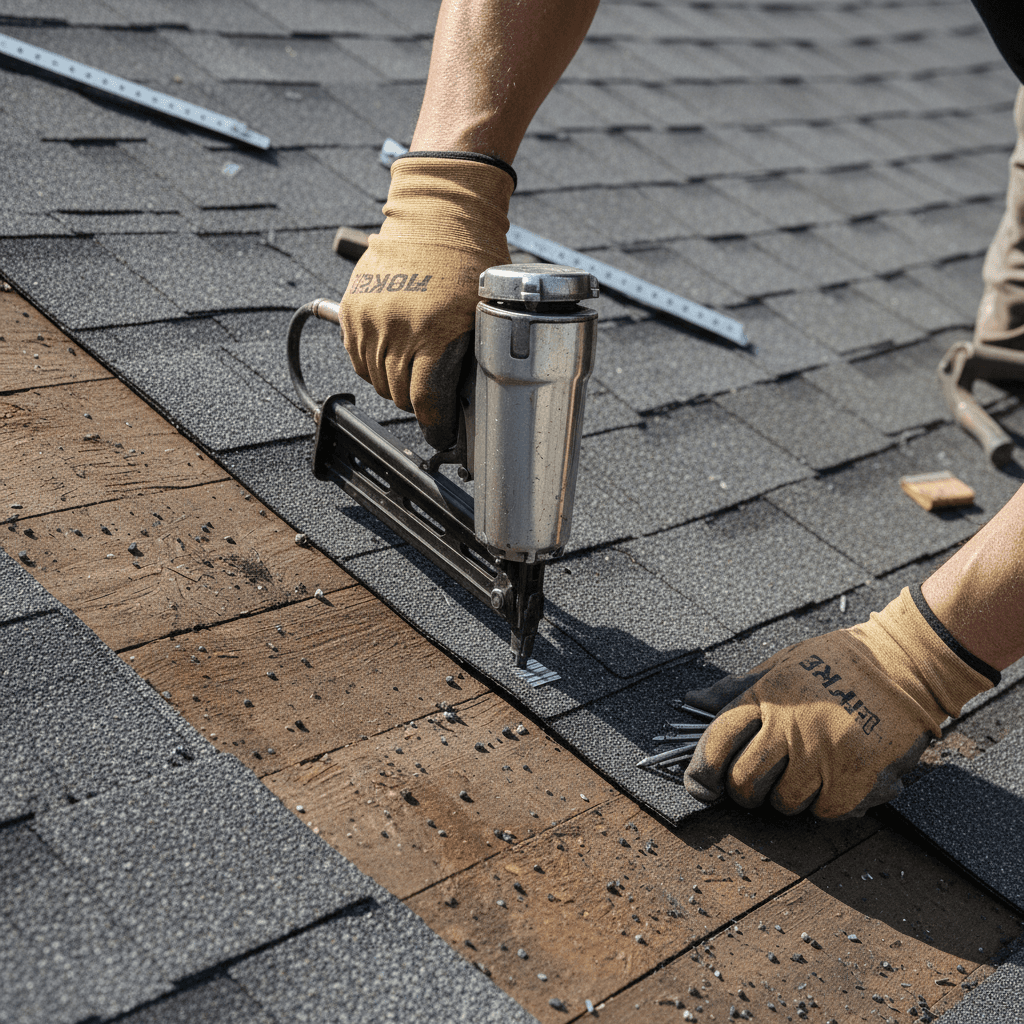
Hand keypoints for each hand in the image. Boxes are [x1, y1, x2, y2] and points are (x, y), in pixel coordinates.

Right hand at [340, 155, 512, 449]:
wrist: (435, 213)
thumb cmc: (470, 260)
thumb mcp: (482, 313)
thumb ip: (471, 357)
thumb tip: (468, 402)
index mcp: (436, 334)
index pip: (427, 402)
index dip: (436, 427)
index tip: (442, 435)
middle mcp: (398, 330)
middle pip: (400, 396)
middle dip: (418, 402)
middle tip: (432, 397)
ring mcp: (370, 320)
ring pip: (376, 381)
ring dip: (394, 384)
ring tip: (412, 369)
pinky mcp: (352, 310)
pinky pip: (357, 358)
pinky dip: (373, 363)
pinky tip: (393, 351)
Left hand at [682, 587, 993, 818]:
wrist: (905, 663)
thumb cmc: (838, 661)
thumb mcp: (780, 663)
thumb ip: (736, 688)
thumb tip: (692, 702)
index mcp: (767, 696)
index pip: (717, 741)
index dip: (700, 770)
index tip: (699, 783)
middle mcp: (791, 727)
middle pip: (744, 782)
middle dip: (742, 790)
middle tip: (756, 782)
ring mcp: (825, 755)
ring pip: (783, 802)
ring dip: (788, 795)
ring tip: (806, 769)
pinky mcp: (858, 778)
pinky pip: (825, 811)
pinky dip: (826, 801)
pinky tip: (836, 775)